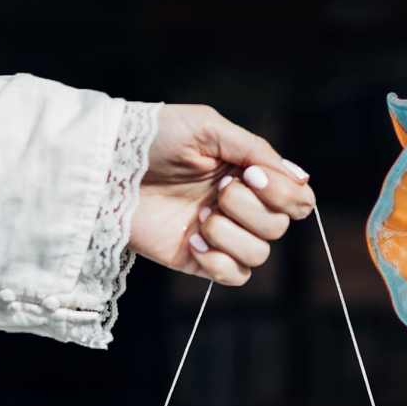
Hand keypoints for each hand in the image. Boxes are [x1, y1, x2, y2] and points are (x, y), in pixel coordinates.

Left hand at [129, 106, 313, 286]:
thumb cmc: (153, 138)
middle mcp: (240, 207)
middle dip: (249, 208)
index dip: (283, 193)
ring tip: (199, 217)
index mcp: (248, 175)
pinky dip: (218, 262)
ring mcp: (220, 235)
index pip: (298, 198)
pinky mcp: (197, 260)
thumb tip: (301, 177)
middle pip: (280, 226)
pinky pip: (235, 277)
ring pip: (260, 253)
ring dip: (230, 234)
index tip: (248, 175)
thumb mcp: (208, 128)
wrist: (105, 167)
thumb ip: (256, 149)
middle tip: (217, 190)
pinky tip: (191, 240)